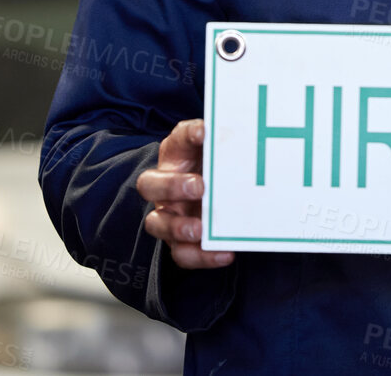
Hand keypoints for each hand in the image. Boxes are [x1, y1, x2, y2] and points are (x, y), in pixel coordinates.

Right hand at [136, 119, 233, 269]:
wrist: (224, 198)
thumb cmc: (219, 170)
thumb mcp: (222, 154)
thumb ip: (228, 144)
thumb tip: (241, 133)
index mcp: (177, 156)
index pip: (178, 140)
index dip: (188, 135)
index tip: (204, 133)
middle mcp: (165, 186)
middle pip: (150, 184)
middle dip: (172, 186)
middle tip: (199, 187)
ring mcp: (169, 216)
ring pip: (157, 224)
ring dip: (177, 227)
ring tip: (199, 229)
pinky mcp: (180, 243)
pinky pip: (182, 254)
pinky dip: (202, 256)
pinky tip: (225, 253)